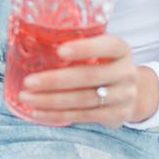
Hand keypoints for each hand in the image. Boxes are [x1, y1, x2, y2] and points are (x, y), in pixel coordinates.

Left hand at [16, 33, 157, 126]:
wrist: (132, 93)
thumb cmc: (103, 65)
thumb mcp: (99, 52)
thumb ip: (77, 47)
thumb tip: (32, 43)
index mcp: (121, 50)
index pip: (108, 46)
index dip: (85, 48)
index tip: (60, 51)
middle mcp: (126, 73)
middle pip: (89, 77)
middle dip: (55, 80)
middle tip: (28, 82)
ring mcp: (124, 96)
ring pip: (83, 100)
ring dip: (51, 100)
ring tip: (26, 97)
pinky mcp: (116, 116)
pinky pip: (83, 116)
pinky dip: (57, 115)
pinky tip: (37, 112)